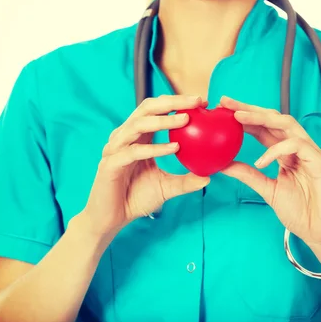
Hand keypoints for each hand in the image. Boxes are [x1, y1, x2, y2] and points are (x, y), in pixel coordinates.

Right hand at [80, 95, 210, 236]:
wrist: (111, 219)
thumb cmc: (135, 199)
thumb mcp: (166, 187)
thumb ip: (185, 180)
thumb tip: (209, 177)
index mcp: (137, 137)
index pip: (156, 110)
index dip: (177, 102)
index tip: (201, 101)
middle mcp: (125, 137)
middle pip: (147, 108)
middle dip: (172, 102)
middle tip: (196, 101)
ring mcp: (115, 149)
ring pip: (138, 125)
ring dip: (163, 120)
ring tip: (186, 119)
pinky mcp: (110, 164)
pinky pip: (133, 152)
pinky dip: (154, 148)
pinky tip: (174, 148)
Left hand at [219, 96, 320, 250]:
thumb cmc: (300, 212)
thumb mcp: (266, 189)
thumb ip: (247, 175)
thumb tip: (223, 163)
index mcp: (284, 153)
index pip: (262, 128)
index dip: (243, 118)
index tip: (222, 110)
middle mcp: (297, 148)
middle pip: (273, 119)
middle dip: (249, 109)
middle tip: (226, 103)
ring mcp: (310, 152)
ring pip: (286, 124)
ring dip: (261, 118)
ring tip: (239, 118)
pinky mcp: (320, 161)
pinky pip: (297, 146)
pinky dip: (276, 150)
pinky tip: (261, 160)